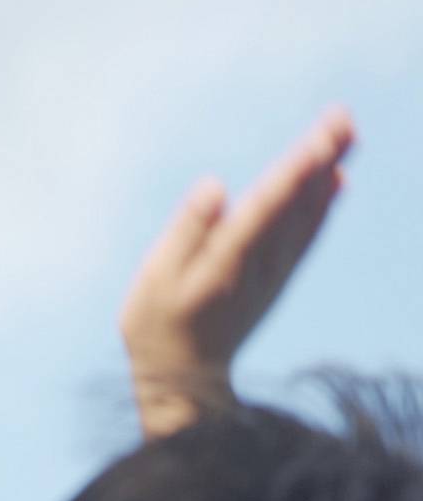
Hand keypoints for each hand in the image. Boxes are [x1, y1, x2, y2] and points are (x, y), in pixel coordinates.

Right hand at [118, 106, 355, 437]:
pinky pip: (306, 235)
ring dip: (327, 173)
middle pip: (296, 203)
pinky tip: (336, 182)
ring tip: (346, 134)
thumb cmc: (157, 326)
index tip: (324, 135)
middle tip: (344, 116)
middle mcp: (260, 265)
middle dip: (321, 158)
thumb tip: (216, 186)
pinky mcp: (274, 280)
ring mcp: (273, 273)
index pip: (269, 206)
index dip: (297, 169)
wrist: (185, 383)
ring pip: (307, 216)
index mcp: (228, 260)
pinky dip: (323, 206)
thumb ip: (187, 230)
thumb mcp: (154, 279)